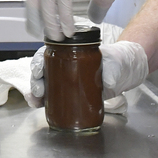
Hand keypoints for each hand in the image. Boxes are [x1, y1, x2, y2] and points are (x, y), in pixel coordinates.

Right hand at [27, 39, 147, 104]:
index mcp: (70, 52)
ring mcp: (64, 79)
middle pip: (41, 69)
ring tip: (35, 102)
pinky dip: (42, 101)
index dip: (38, 62)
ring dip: (35, 92)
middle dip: (35, 80)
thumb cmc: (115, 63)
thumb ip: (110, 72)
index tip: (38, 71)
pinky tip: (39, 105)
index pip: (48, 54)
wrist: (121, 74)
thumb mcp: (114, 64)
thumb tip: (106, 82)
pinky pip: (50, 95)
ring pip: (43, 83)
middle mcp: (63, 64)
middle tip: (38, 91)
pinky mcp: (67, 92)